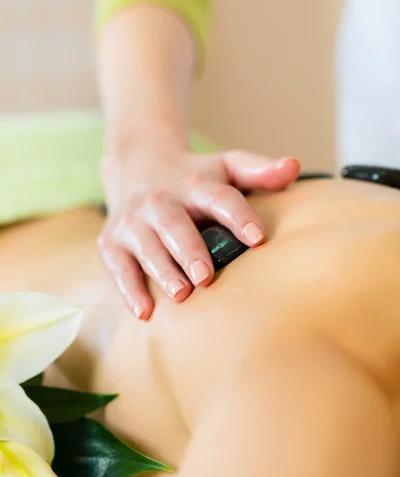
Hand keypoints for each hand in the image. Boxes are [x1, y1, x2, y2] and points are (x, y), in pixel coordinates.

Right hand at [98, 145, 299, 319]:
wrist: (137, 166)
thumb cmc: (194, 177)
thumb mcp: (226, 167)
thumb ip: (259, 171)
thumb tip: (294, 167)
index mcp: (196, 185)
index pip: (220, 198)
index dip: (239, 216)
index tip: (257, 238)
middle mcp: (161, 201)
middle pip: (175, 223)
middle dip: (189, 250)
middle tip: (205, 277)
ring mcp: (133, 221)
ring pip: (146, 247)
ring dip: (162, 270)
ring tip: (180, 295)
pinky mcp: (112, 242)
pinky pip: (118, 266)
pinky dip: (128, 288)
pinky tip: (144, 311)